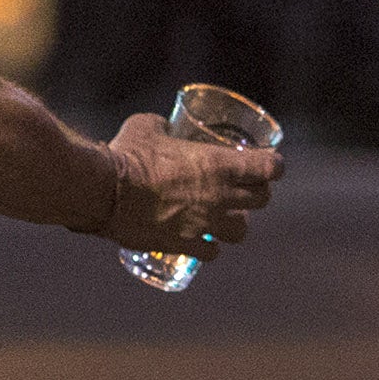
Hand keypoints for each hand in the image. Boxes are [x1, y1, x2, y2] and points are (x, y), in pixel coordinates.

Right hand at [96, 111, 282, 260]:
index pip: (268, 168)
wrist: (105, 193)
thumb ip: (163, 126)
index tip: (270, 164)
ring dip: (236, 224)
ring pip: (241, 232)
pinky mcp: (184, 244)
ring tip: (226, 219)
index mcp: (217, 164)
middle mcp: (219, 196)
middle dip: (258, 193)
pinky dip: (208, 247)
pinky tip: (200, 241)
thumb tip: (165, 126)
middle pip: (261, 200)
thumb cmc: (127, 154)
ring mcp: (204, 224)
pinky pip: (210, 252)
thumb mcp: (146, 127)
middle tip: (248, 189)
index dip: (273, 165)